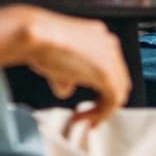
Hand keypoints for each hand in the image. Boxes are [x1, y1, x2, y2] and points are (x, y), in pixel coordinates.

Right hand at [0, 6, 130, 125]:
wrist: (37, 36)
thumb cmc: (40, 42)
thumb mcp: (55, 60)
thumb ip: (67, 75)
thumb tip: (66, 88)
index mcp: (98, 36)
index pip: (110, 66)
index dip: (99, 88)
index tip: (88, 102)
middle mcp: (109, 44)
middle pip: (118, 78)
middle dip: (103, 100)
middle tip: (89, 116)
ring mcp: (111, 57)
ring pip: (118, 90)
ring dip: (101, 109)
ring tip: (85, 119)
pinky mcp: (107, 73)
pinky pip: (114, 99)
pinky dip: (100, 113)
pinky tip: (84, 117)